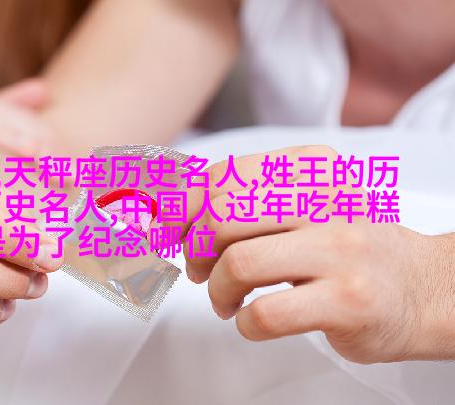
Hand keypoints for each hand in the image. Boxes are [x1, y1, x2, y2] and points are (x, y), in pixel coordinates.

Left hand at [179, 145, 454, 363]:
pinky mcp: (348, 300)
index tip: (172, 234)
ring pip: (238, 263)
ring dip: (216, 290)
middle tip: (200, 270)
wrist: (421, 287)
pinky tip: (253, 319)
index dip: (180, 211)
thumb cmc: (344, 247)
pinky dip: (244, 323)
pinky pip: (265, 313)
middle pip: (221, 217)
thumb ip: (243, 196)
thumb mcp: (302, 202)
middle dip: (194, 250)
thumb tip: (168, 211)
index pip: (219, 177)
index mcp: (310, 166)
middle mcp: (328, 199)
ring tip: (227, 299)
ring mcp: (341, 249)